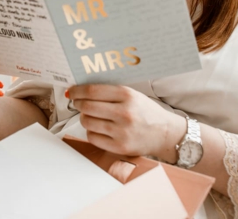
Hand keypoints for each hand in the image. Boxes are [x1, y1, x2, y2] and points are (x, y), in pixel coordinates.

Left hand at [68, 84, 184, 158]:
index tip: (71, 91)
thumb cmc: (145, 112)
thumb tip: (81, 90)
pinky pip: (92, 137)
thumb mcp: (132, 94)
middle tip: (78, 103)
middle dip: (78, 104)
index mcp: (127, 95)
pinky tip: (98, 128)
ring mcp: (121, 131)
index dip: (77, 91)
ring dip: (84, 117)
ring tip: (90, 116)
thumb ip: (109, 92)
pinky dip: (91, 131)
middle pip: (87, 106)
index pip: (92, 91)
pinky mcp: (120, 147)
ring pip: (87, 122)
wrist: (165, 133)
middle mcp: (124, 113)